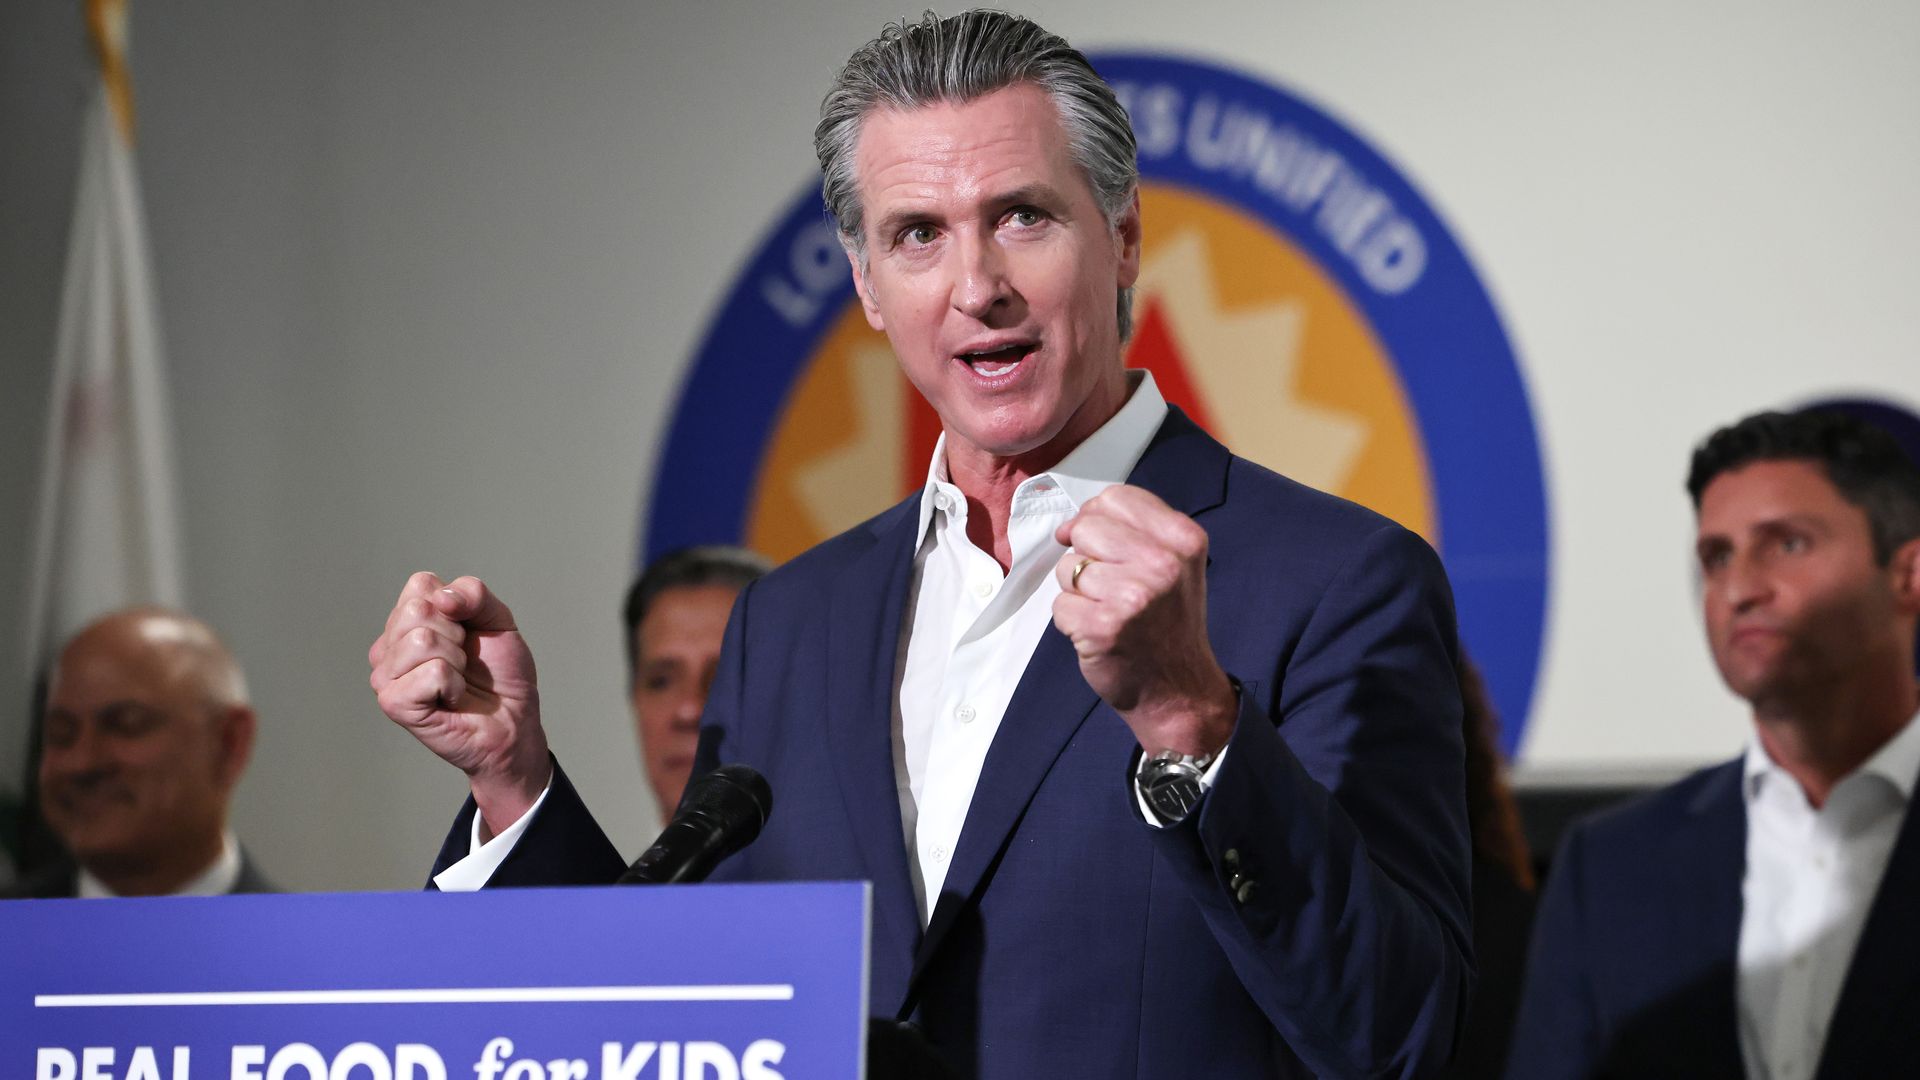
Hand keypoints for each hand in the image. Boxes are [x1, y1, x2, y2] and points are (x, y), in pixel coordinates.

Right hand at [369, 572, 550, 836]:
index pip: (420, 585)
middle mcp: (389, 647)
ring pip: (421, 640)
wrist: (514, 722)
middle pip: (417, 610)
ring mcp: (386, 676)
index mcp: (407, 622)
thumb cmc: (501, 676)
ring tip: (457, 680)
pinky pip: (432, 672)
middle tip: (463, 662)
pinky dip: (453, 684)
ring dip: (456, 661)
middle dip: (455, 634)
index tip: (466, 633)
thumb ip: (474, 594)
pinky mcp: (394, 702)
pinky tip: (451, 699)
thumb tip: (442, 597)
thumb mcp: (498, 620)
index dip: (457, 605)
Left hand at [1052, 486, 1236, 756]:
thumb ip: (1131, 531)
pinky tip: (1100, 633)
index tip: (1105, 546)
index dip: (1097, 518)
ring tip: (1110, 612)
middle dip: (1086, 555)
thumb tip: (1067, 525)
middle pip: (1085, 527)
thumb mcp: (1174, 564)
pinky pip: (1060, 604)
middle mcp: (1162, 564)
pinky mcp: (1102, 627)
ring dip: (1078, 592)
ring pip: (1068, 567)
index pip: (1115, 498)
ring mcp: (1132, 597)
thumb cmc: (1168, 623)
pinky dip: (1071, 621)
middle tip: (1112, 588)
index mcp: (1183, 539)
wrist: (1179, 690)